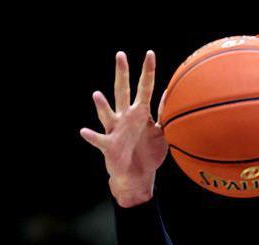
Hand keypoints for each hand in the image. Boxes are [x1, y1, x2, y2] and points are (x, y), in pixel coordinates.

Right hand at [80, 50, 167, 206]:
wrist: (136, 176)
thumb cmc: (148, 153)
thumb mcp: (161, 132)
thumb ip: (165, 115)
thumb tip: (173, 97)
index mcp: (140, 113)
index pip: (144, 88)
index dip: (147, 72)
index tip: (150, 54)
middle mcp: (125, 118)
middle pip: (123, 92)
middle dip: (122, 74)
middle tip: (120, 55)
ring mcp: (116, 131)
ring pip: (107, 114)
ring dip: (102, 106)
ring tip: (97, 94)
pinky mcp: (109, 146)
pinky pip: (99, 140)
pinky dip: (92, 136)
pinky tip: (85, 131)